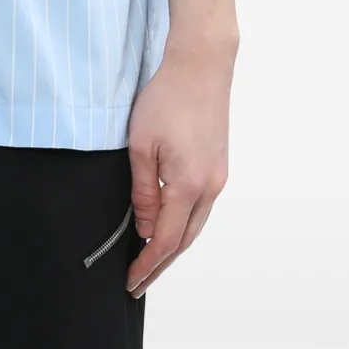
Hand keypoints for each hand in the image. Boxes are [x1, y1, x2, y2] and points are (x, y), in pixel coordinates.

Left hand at [124, 32, 236, 296]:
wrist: (201, 66)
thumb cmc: (166, 99)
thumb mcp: (141, 145)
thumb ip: (143, 191)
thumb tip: (144, 227)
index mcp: (188, 185)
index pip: (164, 240)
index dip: (145, 264)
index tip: (129, 281)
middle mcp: (210, 188)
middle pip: (183, 241)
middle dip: (160, 264)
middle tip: (137, 282)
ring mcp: (219, 178)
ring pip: (195, 226)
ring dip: (172, 246)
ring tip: (150, 261)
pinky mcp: (219, 166)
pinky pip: (200, 207)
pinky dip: (183, 224)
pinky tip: (168, 225)